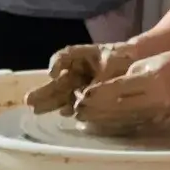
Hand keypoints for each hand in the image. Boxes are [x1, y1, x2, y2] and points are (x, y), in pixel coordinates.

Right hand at [24, 42, 138, 115]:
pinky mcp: (88, 98)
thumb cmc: (125, 58)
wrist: (140, 64)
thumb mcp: (115, 64)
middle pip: (58, 80)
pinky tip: (64, 114)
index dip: (56, 64)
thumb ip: (100, 80)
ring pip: (63, 94)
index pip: (64, 56)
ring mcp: (82, 85)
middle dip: (45, 91)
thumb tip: (84, 97)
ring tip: (35, 109)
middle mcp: (78, 71)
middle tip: (29, 100)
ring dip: (50, 102)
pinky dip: (71, 109)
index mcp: (82, 56)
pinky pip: (76, 104)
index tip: (53, 74)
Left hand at [71, 51, 169, 132]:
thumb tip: (103, 90)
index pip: (121, 88)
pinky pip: (131, 124)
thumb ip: (127, 76)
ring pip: (124, 118)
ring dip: (101, 119)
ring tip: (83, 117)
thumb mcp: (148, 63)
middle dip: (96, 108)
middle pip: (119, 106)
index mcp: (152, 79)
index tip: (82, 95)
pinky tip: (99, 124)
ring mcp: (156, 111)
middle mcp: (154, 98)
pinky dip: (113, 125)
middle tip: (76, 108)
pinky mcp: (156, 120)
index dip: (100, 93)